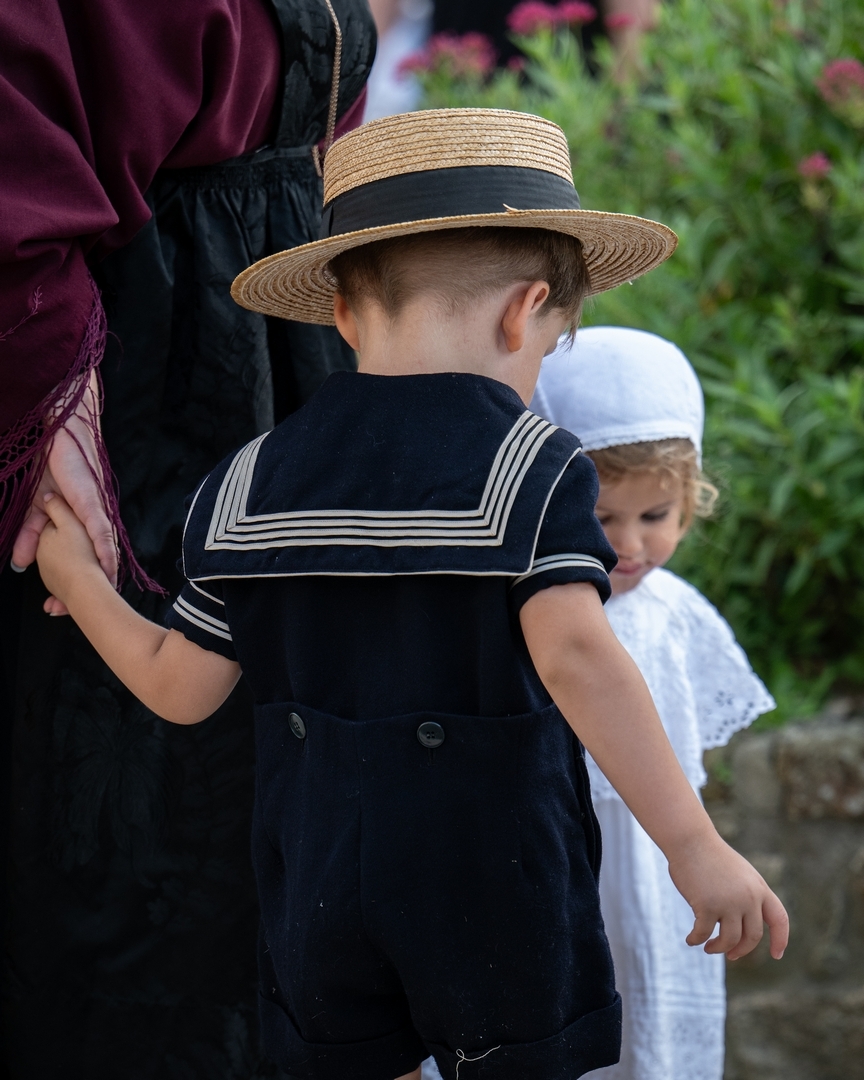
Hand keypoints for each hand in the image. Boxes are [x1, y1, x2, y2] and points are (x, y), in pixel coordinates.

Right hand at [12, 370, 117, 612]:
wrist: (62, 433)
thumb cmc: (52, 466)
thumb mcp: (36, 507)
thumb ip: (31, 532)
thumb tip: (19, 561)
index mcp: (78, 524)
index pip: (80, 559)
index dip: (75, 584)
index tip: (63, 607)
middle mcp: (89, 521)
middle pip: (91, 561)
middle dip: (80, 589)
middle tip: (65, 611)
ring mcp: (93, 512)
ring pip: (101, 551)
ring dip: (99, 576)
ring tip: (97, 598)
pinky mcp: (91, 501)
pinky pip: (100, 530)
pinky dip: (105, 550)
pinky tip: (108, 568)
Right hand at [668, 832, 788, 960]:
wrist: (690, 840)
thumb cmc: (711, 855)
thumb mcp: (739, 873)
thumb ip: (747, 895)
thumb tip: (742, 926)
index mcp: (759, 888)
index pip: (779, 919)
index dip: (781, 939)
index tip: (777, 955)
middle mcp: (748, 897)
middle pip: (752, 936)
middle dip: (741, 950)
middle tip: (731, 955)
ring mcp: (728, 902)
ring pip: (730, 940)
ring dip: (719, 948)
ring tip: (708, 948)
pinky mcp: (707, 906)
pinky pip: (704, 933)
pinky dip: (697, 940)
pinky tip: (690, 940)